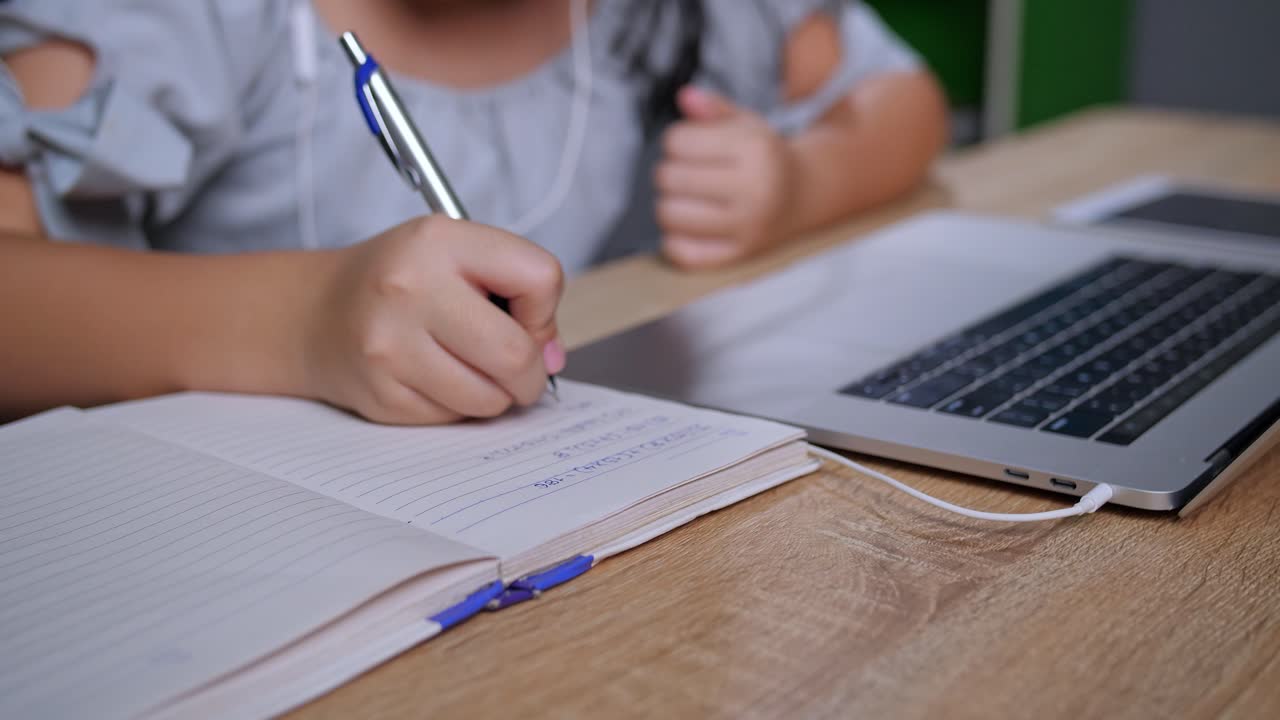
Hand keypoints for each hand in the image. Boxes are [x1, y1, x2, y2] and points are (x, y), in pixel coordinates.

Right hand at [303, 216, 565, 424]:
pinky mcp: (381, 395)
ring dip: (496, 394)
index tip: (525, 316)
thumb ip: (517, 291)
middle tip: (522, 371)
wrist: (314, 313)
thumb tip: (551, 358)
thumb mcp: (455, 254)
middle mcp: (410, 289)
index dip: (544, 307)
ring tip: (473, 370)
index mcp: (439, 241)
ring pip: (489, 398)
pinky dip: (459, 406)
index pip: (539, 278)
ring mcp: (391, 347)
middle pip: (516, 354)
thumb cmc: (401, 282)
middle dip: (531, 372)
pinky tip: (435, 379)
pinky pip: (454, 417)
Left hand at [655, 86, 798, 269]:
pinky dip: (675, 239)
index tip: (690, 146)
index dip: (676, 141)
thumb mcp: (746, 124)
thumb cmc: (764, 158)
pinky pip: (682, 253)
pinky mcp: (738, 255)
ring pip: (669, 215)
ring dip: (669, 204)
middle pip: (669, 178)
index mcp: (756, 150)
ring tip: (687, 198)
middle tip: (686, 173)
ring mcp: (747, 227)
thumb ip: (713, 108)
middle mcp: (755, 190)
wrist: (803, 196)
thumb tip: (685, 97)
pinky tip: (689, 225)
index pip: (678, 142)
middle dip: (669, 172)